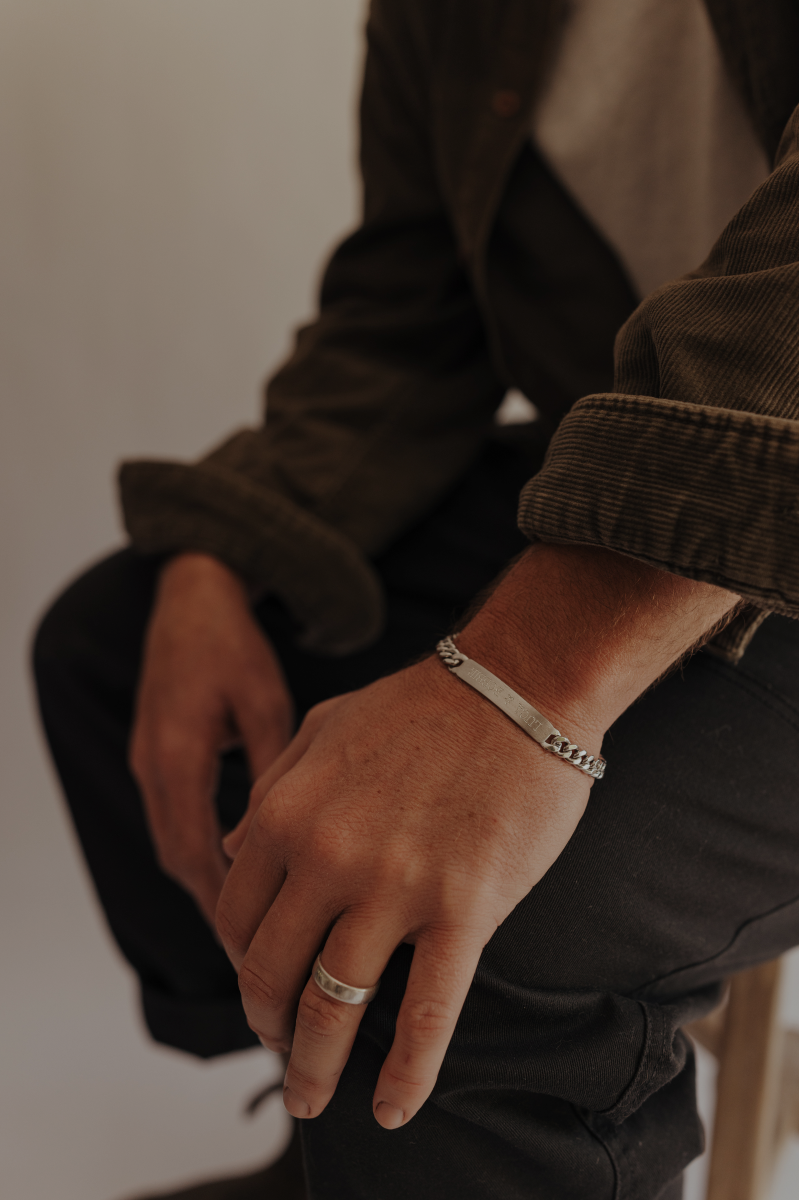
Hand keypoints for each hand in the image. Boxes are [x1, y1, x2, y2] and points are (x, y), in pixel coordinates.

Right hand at [130, 553, 293, 924]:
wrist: (192, 601)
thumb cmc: (233, 646)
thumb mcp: (265, 704)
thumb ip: (272, 774)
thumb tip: (281, 842)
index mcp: (179, 757)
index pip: (194, 852)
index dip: (226, 905)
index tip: (256, 946)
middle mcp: (156, 768)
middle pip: (179, 859)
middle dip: (218, 909)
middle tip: (259, 956)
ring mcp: (151, 764)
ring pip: (176, 843)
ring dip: (210, 884)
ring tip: (256, 926)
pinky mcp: (159, 758)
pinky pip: (177, 820)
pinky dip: (204, 852)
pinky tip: (241, 869)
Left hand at [216, 543, 737, 1128]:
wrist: (516, 684)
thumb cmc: (421, 705)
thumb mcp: (320, 728)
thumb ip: (270, 790)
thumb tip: (234, 850)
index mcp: (286, 813)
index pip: (236, 919)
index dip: (242, 965)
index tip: (262, 985)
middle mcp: (327, 856)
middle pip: (272, 973)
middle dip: (267, 1026)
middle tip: (278, 1051)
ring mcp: (395, 886)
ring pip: (335, 1005)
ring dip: (313, 1067)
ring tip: (309, 1099)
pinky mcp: (464, 908)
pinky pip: (429, 1012)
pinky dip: (408, 1073)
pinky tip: (393, 1110)